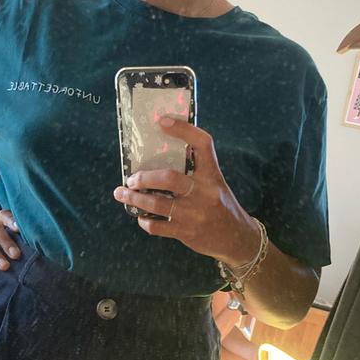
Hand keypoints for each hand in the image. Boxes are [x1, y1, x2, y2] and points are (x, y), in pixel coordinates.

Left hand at [113, 117, 259, 267]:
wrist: (236, 238)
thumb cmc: (220, 206)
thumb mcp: (215, 184)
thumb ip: (196, 171)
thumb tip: (162, 156)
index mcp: (212, 175)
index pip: (202, 143)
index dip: (183, 129)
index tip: (161, 121)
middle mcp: (204, 192)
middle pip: (168, 178)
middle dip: (143, 177)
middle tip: (131, 179)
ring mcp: (194, 214)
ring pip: (157, 203)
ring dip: (134, 198)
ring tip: (122, 194)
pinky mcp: (186, 232)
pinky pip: (157, 226)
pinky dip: (144, 221)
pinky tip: (141, 216)